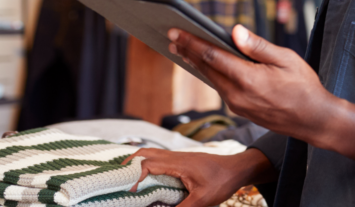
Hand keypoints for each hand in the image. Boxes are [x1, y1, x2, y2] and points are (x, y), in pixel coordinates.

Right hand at [122, 148, 271, 206]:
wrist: (238, 169)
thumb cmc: (222, 181)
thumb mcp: (203, 200)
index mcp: (178, 162)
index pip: (148, 162)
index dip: (134, 175)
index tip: (130, 191)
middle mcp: (175, 157)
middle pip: (145, 153)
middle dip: (128, 164)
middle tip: (117, 179)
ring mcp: (178, 158)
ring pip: (151, 154)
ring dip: (136, 164)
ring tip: (125, 179)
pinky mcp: (181, 162)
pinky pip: (159, 160)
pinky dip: (147, 165)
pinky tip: (144, 179)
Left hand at [168, 25, 354, 165]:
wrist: (313, 120)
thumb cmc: (305, 87)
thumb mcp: (287, 60)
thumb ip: (258, 46)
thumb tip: (235, 31)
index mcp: (248, 79)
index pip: (212, 56)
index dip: (191, 42)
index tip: (175, 31)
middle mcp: (237, 95)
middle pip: (206, 68)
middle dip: (187, 51)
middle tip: (171, 36)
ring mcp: (237, 105)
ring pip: (211, 80)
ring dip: (197, 63)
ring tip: (183, 49)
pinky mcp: (240, 110)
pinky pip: (220, 88)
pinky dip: (211, 74)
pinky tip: (207, 66)